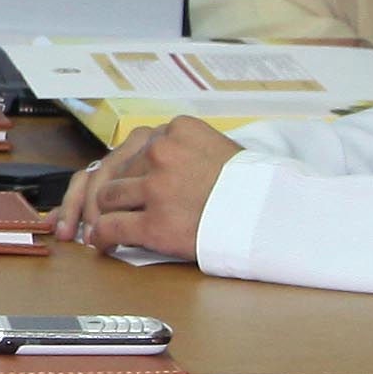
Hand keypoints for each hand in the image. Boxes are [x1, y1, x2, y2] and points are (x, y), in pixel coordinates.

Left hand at [57, 117, 239, 260]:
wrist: (270, 215)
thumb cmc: (251, 187)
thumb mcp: (217, 149)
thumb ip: (183, 150)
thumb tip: (156, 166)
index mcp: (177, 129)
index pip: (135, 146)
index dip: (126, 170)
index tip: (124, 184)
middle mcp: (162, 152)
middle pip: (118, 170)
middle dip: (114, 193)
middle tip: (107, 210)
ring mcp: (156, 187)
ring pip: (108, 197)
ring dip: (106, 213)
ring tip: (106, 227)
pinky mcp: (154, 222)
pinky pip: (111, 228)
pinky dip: (102, 237)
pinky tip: (103, 244)